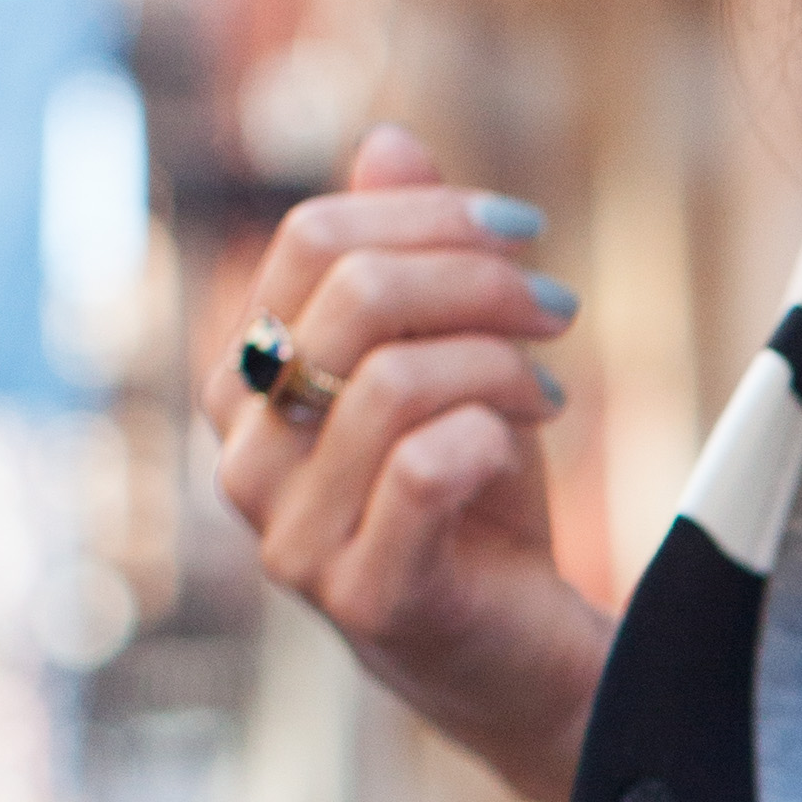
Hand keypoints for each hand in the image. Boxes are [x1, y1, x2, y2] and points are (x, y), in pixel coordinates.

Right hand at [210, 126, 612, 801]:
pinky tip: (529, 437)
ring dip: (498, 361)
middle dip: (476, 280)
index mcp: (247, 383)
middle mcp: (244, 458)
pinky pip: (423, 467)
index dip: (429, 216)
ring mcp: (291, 537)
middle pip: (349, 297)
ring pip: (389, 379)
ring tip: (548, 387)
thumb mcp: (449, 360)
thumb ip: (412, 258)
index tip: (524, 231)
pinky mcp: (364, 597)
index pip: (309, 243)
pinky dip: (492, 431)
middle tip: (556, 307)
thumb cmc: (478, 505)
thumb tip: (388, 142)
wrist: (524, 659)